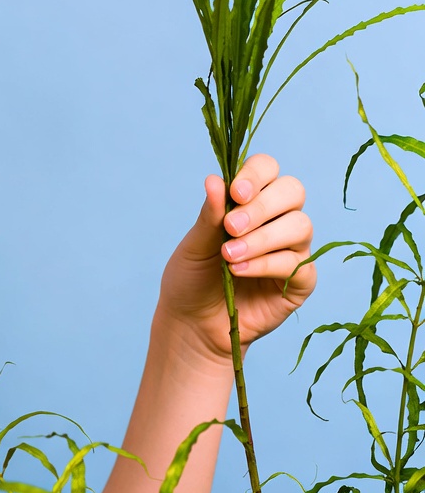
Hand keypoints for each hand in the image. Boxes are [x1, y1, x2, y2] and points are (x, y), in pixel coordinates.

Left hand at [154, 154, 314, 363]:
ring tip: (229, 256)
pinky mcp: (301, 280)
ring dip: (262, 238)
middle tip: (230, 228)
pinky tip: (239, 271)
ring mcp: (292, 249)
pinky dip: (266, 264)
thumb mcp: (194, 244)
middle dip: (262, 207)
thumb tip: (214, 179)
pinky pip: (297, 263)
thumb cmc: (192, 278)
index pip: (267, 169)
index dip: (255, 175)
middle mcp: (276, 219)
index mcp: (249, 200)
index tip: (235, 193)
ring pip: (300, 225)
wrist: (192, 323)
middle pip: (292, 191)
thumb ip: (210, 214)